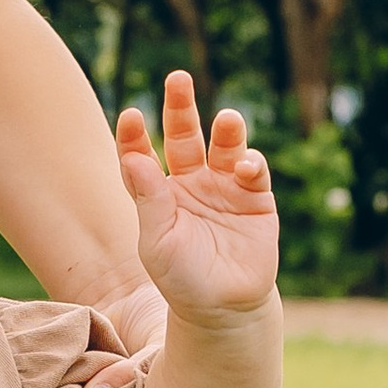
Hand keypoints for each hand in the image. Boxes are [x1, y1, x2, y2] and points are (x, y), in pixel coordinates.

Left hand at [116, 75, 280, 320]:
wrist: (224, 308)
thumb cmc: (181, 278)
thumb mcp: (157, 242)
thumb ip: (148, 201)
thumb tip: (134, 158)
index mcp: (159, 192)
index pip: (142, 154)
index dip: (135, 135)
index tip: (131, 115)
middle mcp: (191, 182)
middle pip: (184, 135)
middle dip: (181, 107)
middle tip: (178, 78)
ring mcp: (225, 188)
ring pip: (224, 146)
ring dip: (227, 130)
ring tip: (229, 118)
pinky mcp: (256, 200)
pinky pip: (254, 171)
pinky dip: (251, 163)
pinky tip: (245, 168)